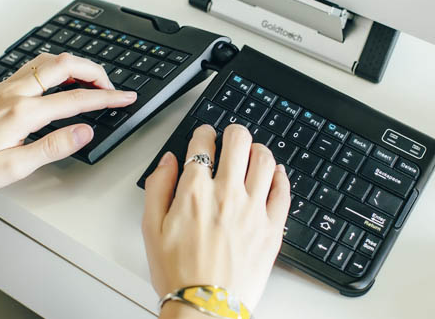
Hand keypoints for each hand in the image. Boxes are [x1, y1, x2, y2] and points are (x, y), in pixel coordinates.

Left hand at [0, 52, 136, 195]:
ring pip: (47, 61)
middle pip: (64, 66)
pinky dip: (54, 68)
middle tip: (112, 87)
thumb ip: (52, 147)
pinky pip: (32, 67)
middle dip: (95, 72)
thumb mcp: (13, 168)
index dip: (106, 98)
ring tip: (90, 80)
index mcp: (22, 113)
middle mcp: (14, 94)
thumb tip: (84, 132)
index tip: (125, 98)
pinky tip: (57, 80)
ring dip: (74, 66)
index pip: (76, 100)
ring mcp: (3, 88)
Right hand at [142, 124, 291, 311]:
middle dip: (233, 133)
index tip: (204, 137)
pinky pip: (283, 190)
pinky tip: (274, 174)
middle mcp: (227, 194)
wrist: (206, 307)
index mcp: (195, 192)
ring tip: (252, 153)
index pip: (203, 143)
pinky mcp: (272, 227)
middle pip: (238, 141)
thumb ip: (157, 187)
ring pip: (265, 159)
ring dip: (257, 149)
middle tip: (230, 138)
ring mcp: (253, 209)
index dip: (203, 133)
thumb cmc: (179, 274)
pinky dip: (280, 175)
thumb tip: (167, 162)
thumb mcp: (151, 229)